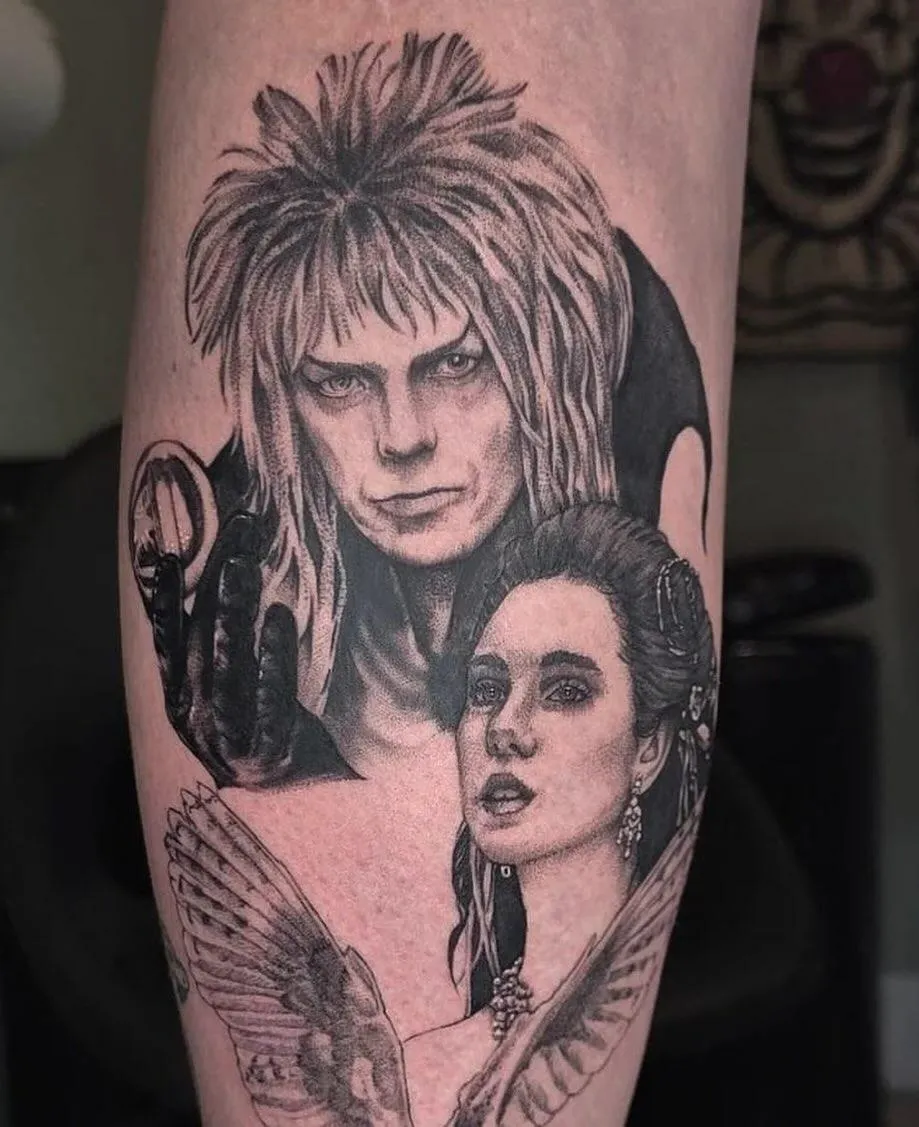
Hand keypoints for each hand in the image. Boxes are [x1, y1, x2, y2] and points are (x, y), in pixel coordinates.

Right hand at [148, 512, 354, 787]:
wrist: (293, 800)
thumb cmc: (257, 728)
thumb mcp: (226, 687)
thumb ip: (215, 639)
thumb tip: (221, 567)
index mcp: (180, 700)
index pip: (167, 641)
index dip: (162, 599)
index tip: (164, 553)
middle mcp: (196, 719)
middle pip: (201, 642)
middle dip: (217, 583)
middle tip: (236, 535)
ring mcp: (229, 740)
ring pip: (228, 668)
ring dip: (234, 613)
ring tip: (244, 566)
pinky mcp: (270, 753)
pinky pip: (269, 700)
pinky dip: (273, 658)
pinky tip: (279, 620)